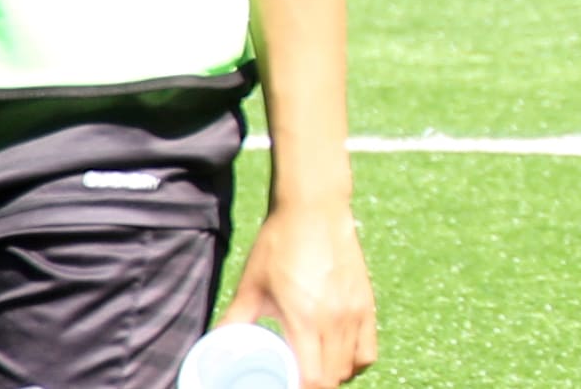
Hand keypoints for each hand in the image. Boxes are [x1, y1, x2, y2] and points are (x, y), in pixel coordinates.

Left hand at [224, 204, 377, 386]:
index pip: (313, 381)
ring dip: (331, 377)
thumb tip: (212, 345)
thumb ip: (233, 320)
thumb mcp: (251, 286)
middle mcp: (334, 321)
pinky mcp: (366, 304)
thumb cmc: (279, 244)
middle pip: (332, 380)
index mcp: (304, 321)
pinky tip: (336, 357)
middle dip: (313, 385)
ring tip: (311, 368)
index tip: (286, 384)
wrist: (314, 209)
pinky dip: (354, 363)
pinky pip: (368, 351)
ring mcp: (354, 313)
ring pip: (350, 369)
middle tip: (293, 377)